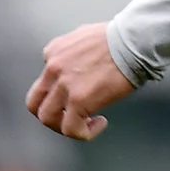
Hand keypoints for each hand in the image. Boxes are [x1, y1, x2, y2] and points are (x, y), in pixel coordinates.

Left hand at [26, 22, 134, 140]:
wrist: (134, 41)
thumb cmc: (121, 38)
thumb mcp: (86, 37)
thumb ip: (76, 52)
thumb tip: (83, 65)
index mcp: (54, 51)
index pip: (45, 81)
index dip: (61, 94)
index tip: (80, 95)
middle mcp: (53, 67)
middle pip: (35, 102)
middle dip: (52, 114)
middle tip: (70, 118)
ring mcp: (63, 84)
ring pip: (47, 118)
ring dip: (64, 127)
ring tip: (84, 125)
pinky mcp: (77, 99)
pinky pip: (70, 128)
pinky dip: (84, 133)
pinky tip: (101, 123)